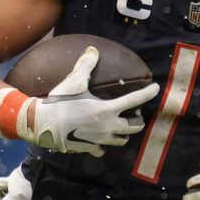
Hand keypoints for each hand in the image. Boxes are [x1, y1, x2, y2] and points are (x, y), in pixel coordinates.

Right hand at [18, 46, 158, 156]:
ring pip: (121, 141)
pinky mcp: (89, 148)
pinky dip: (103, 145)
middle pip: (134, 127)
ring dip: (123, 134)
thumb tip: (93, 50)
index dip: (148, 93)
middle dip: (137, 121)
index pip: (135, 100)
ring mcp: (100, 140)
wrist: (43, 125)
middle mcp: (108, 127)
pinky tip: (99, 139)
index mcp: (107, 110)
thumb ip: (86, 65)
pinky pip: (102, 149)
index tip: (156, 89)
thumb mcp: (74, 81)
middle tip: (135, 115)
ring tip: (119, 127)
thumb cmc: (60, 102)